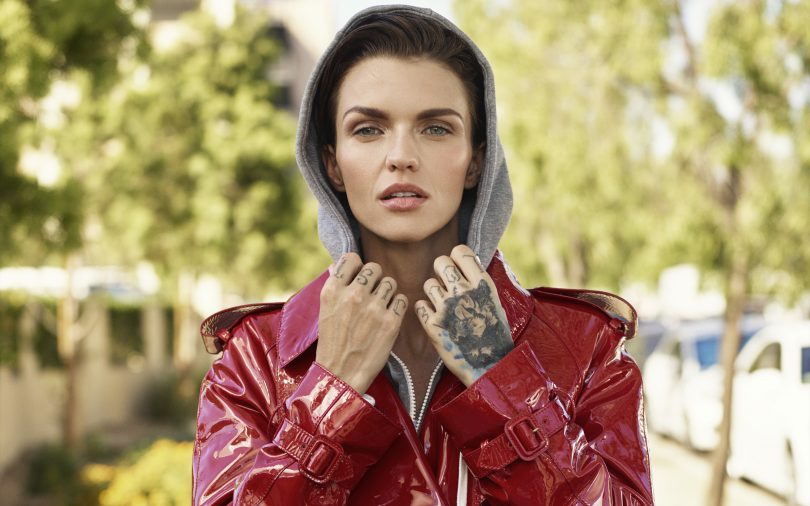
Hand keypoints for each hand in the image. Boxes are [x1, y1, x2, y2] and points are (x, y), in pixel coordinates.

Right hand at [317, 252, 407, 393]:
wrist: (341, 374)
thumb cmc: (332, 342)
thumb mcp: (325, 311)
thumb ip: (335, 287)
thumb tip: (338, 266)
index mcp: (332, 291)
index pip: (352, 258)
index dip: (357, 267)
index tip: (358, 277)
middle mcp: (353, 295)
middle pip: (375, 268)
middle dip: (375, 279)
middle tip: (371, 295)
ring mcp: (373, 308)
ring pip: (390, 282)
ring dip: (387, 293)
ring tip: (379, 308)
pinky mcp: (391, 321)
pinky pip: (402, 299)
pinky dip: (398, 306)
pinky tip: (388, 316)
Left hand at [414, 245, 513, 385]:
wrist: (489, 366)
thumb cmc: (494, 334)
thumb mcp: (494, 301)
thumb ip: (479, 281)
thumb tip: (467, 261)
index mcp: (482, 284)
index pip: (459, 251)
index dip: (456, 258)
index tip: (458, 268)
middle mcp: (462, 292)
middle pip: (440, 262)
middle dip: (442, 272)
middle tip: (447, 286)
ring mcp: (446, 307)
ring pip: (428, 284)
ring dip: (433, 293)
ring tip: (444, 308)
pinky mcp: (432, 324)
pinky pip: (419, 305)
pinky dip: (425, 311)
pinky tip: (436, 320)